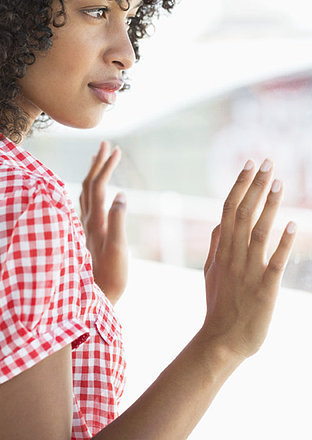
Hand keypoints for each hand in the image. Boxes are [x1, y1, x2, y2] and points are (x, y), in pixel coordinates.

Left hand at [79, 140, 128, 305]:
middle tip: (106, 144)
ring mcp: (85, 228)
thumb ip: (118, 221)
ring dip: (92, 173)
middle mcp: (86, 221)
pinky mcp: (88, 234)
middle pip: (88, 184)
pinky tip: (95, 191)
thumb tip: (122, 194)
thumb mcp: (118, 249)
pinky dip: (91, 188)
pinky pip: (86, 203)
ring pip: (84, 193)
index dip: (106, 165)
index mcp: (94, 221)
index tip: (116, 149)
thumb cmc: (110, 277)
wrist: (96, 298)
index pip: (97, 185)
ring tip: (98, 159)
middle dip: (97, 162)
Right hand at [200, 158, 295, 360]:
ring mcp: (248, 270)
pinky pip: (274, 262)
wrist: (222, 340)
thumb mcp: (210, 272)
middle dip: (255, 186)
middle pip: (243, 213)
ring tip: (278, 182)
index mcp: (222, 249)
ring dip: (268, 206)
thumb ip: (215, 245)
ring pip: (258, 231)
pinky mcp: (264, 288)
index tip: (250, 163)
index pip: (229, 208)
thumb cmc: (218, 305)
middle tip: (267, 162)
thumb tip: (219, 222)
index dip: (240, 184)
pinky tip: (292, 224)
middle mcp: (233, 255)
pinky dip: (283, 243)